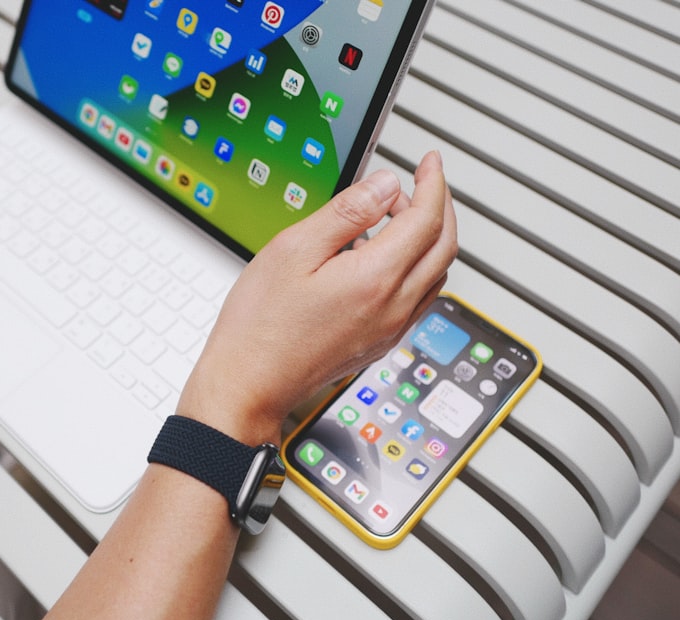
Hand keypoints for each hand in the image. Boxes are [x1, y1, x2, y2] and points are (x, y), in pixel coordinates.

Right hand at [178, 151, 456, 444]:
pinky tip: (383, 258)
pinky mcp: (379, 343)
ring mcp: (389, 330)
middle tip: (419, 183)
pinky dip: (416, 267)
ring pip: (436, 274)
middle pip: (444, 246)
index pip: (427, 219)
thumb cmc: (260, 325)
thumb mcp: (294, 249)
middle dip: (439, 206)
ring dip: (429, 238)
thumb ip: (346, 213)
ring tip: (394, 216)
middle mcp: (393, 308)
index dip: (433, 183)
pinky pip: (418, 298)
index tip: (429, 162)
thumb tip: (385, 186)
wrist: (249, 383)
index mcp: (376, 279)